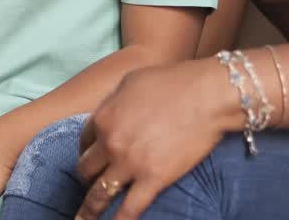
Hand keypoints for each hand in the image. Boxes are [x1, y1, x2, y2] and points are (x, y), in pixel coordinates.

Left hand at [75, 61, 229, 219]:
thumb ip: (113, 101)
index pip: (83, 140)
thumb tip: (108, 114)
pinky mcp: (153, 180)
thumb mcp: (131, 81)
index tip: (91, 157)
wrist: (206, 95)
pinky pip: (130, 209)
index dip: (85, 150)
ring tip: (83, 219)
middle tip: (91, 184)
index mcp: (103, 117)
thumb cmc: (172, 82)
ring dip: (89, 209)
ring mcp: (130, 164)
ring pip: (99, 194)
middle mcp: (110, 143)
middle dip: (87, 177)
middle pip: (86, 169)